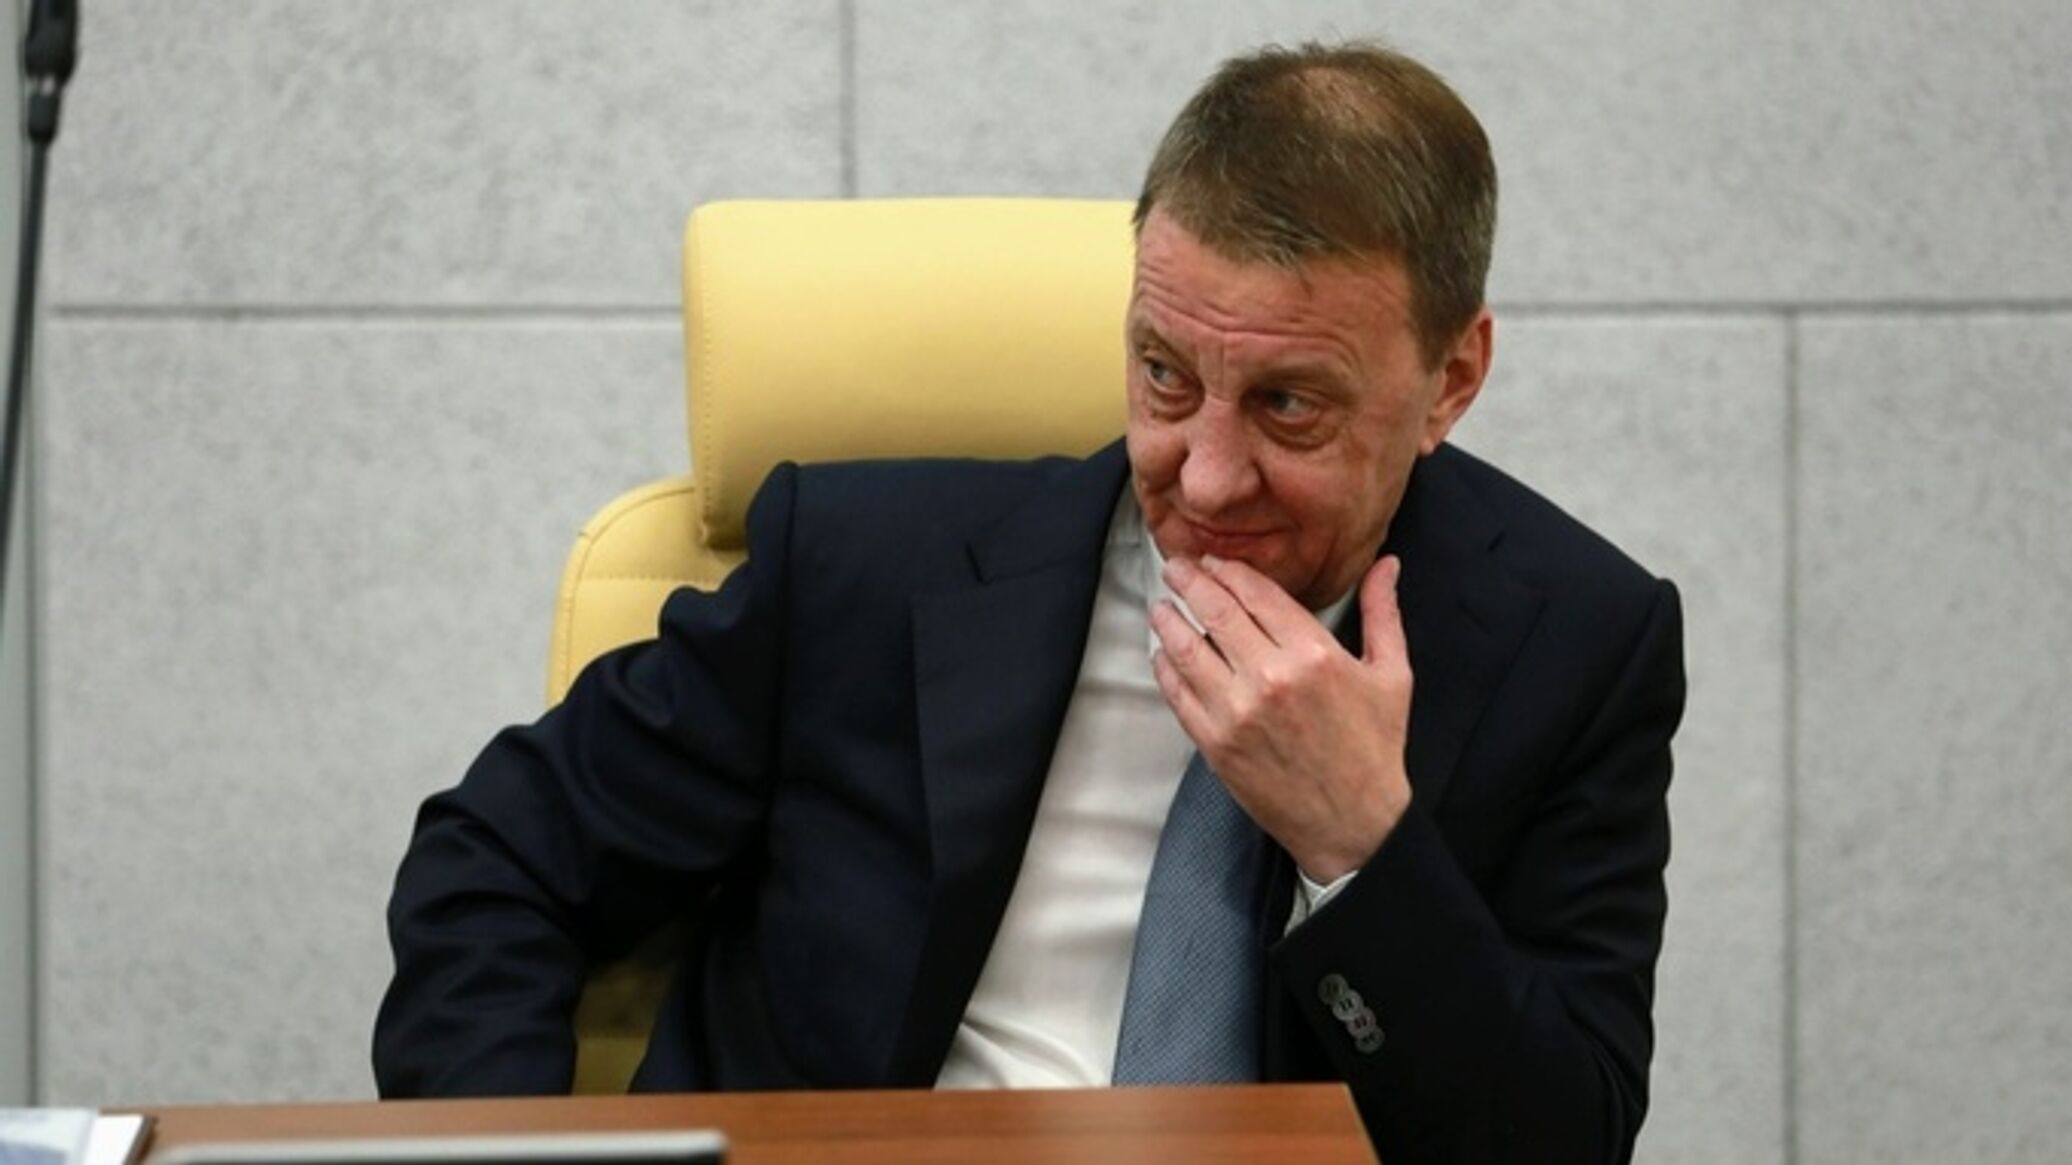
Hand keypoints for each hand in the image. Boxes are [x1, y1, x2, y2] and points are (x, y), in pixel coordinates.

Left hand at [1150, 553, 1414, 881]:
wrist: (1354, 824)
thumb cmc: (1375, 748)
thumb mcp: (1391, 675)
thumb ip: (1383, 613)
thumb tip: (1386, 563)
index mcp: (1314, 653)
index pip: (1256, 593)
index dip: (1229, 571)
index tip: (1215, 562)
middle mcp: (1270, 677)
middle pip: (1216, 611)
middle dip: (1190, 582)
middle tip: (1177, 569)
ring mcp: (1236, 712)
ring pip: (1186, 648)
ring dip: (1168, 620)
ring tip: (1161, 606)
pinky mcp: (1215, 744)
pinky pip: (1177, 694)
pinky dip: (1164, 668)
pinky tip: (1162, 654)